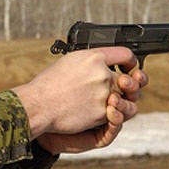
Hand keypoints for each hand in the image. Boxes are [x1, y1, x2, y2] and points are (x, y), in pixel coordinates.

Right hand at [12, 48, 147, 154]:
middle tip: (108, 90)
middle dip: (119, 86)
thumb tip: (99, 63)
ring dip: (112, 101)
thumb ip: (89, 61)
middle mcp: (102, 73)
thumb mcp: (68, 62)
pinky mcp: (102, 112)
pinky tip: (86, 112)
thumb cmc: (47, 85)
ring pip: (120, 98)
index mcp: (93, 57)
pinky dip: (102, 114)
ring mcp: (104, 93)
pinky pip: (112, 113)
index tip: (127, 67)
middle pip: (124, 79)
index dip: (130, 61)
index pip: (124, 54)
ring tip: (96, 103)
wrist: (38, 105)